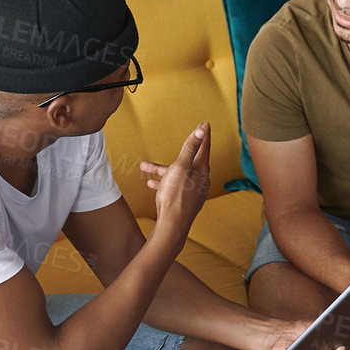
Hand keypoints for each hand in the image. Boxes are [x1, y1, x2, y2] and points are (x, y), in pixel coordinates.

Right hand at [141, 124, 210, 244]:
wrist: (172, 226)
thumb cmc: (176, 195)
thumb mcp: (180, 167)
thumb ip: (190, 148)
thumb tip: (202, 130)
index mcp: (201, 169)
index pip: (204, 146)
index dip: (202, 133)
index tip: (205, 123)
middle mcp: (201, 179)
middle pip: (191, 159)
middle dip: (183, 149)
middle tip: (189, 135)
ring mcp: (194, 191)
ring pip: (179, 173)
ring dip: (162, 168)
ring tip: (144, 166)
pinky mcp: (186, 200)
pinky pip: (175, 185)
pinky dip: (164, 181)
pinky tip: (150, 183)